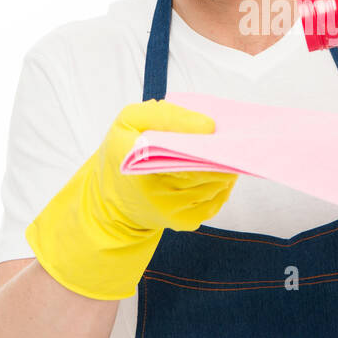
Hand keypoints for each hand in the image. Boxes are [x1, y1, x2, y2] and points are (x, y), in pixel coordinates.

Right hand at [24, 100, 238, 299]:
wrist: (110, 200)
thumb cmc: (122, 152)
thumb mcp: (130, 120)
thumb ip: (165, 115)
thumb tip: (207, 126)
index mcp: (138, 162)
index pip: (185, 150)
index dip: (205, 140)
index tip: (214, 127)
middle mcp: (156, 192)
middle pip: (207, 169)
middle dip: (221, 153)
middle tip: (227, 138)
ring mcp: (172, 211)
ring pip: (216, 184)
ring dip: (225, 168)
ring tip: (222, 152)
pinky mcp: (184, 222)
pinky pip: (216, 200)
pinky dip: (222, 184)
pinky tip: (216, 172)